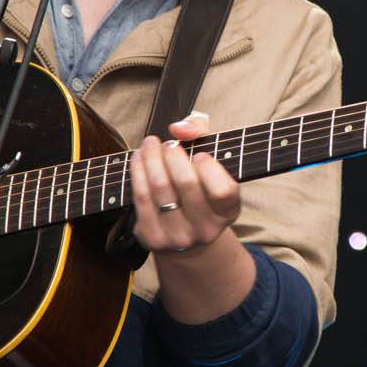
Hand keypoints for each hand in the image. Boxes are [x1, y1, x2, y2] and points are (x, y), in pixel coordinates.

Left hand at [127, 111, 241, 255]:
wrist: (185, 235)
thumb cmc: (200, 186)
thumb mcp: (211, 160)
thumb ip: (200, 133)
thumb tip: (178, 129)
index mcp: (228, 212)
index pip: (223, 191)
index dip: (209, 168)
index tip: (199, 155)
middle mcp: (207, 229)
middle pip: (186, 183)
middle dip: (173, 154)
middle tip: (169, 145)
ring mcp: (179, 236)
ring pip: (160, 187)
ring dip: (151, 158)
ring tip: (150, 143)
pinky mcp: (153, 237)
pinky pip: (141, 197)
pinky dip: (137, 171)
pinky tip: (139, 157)